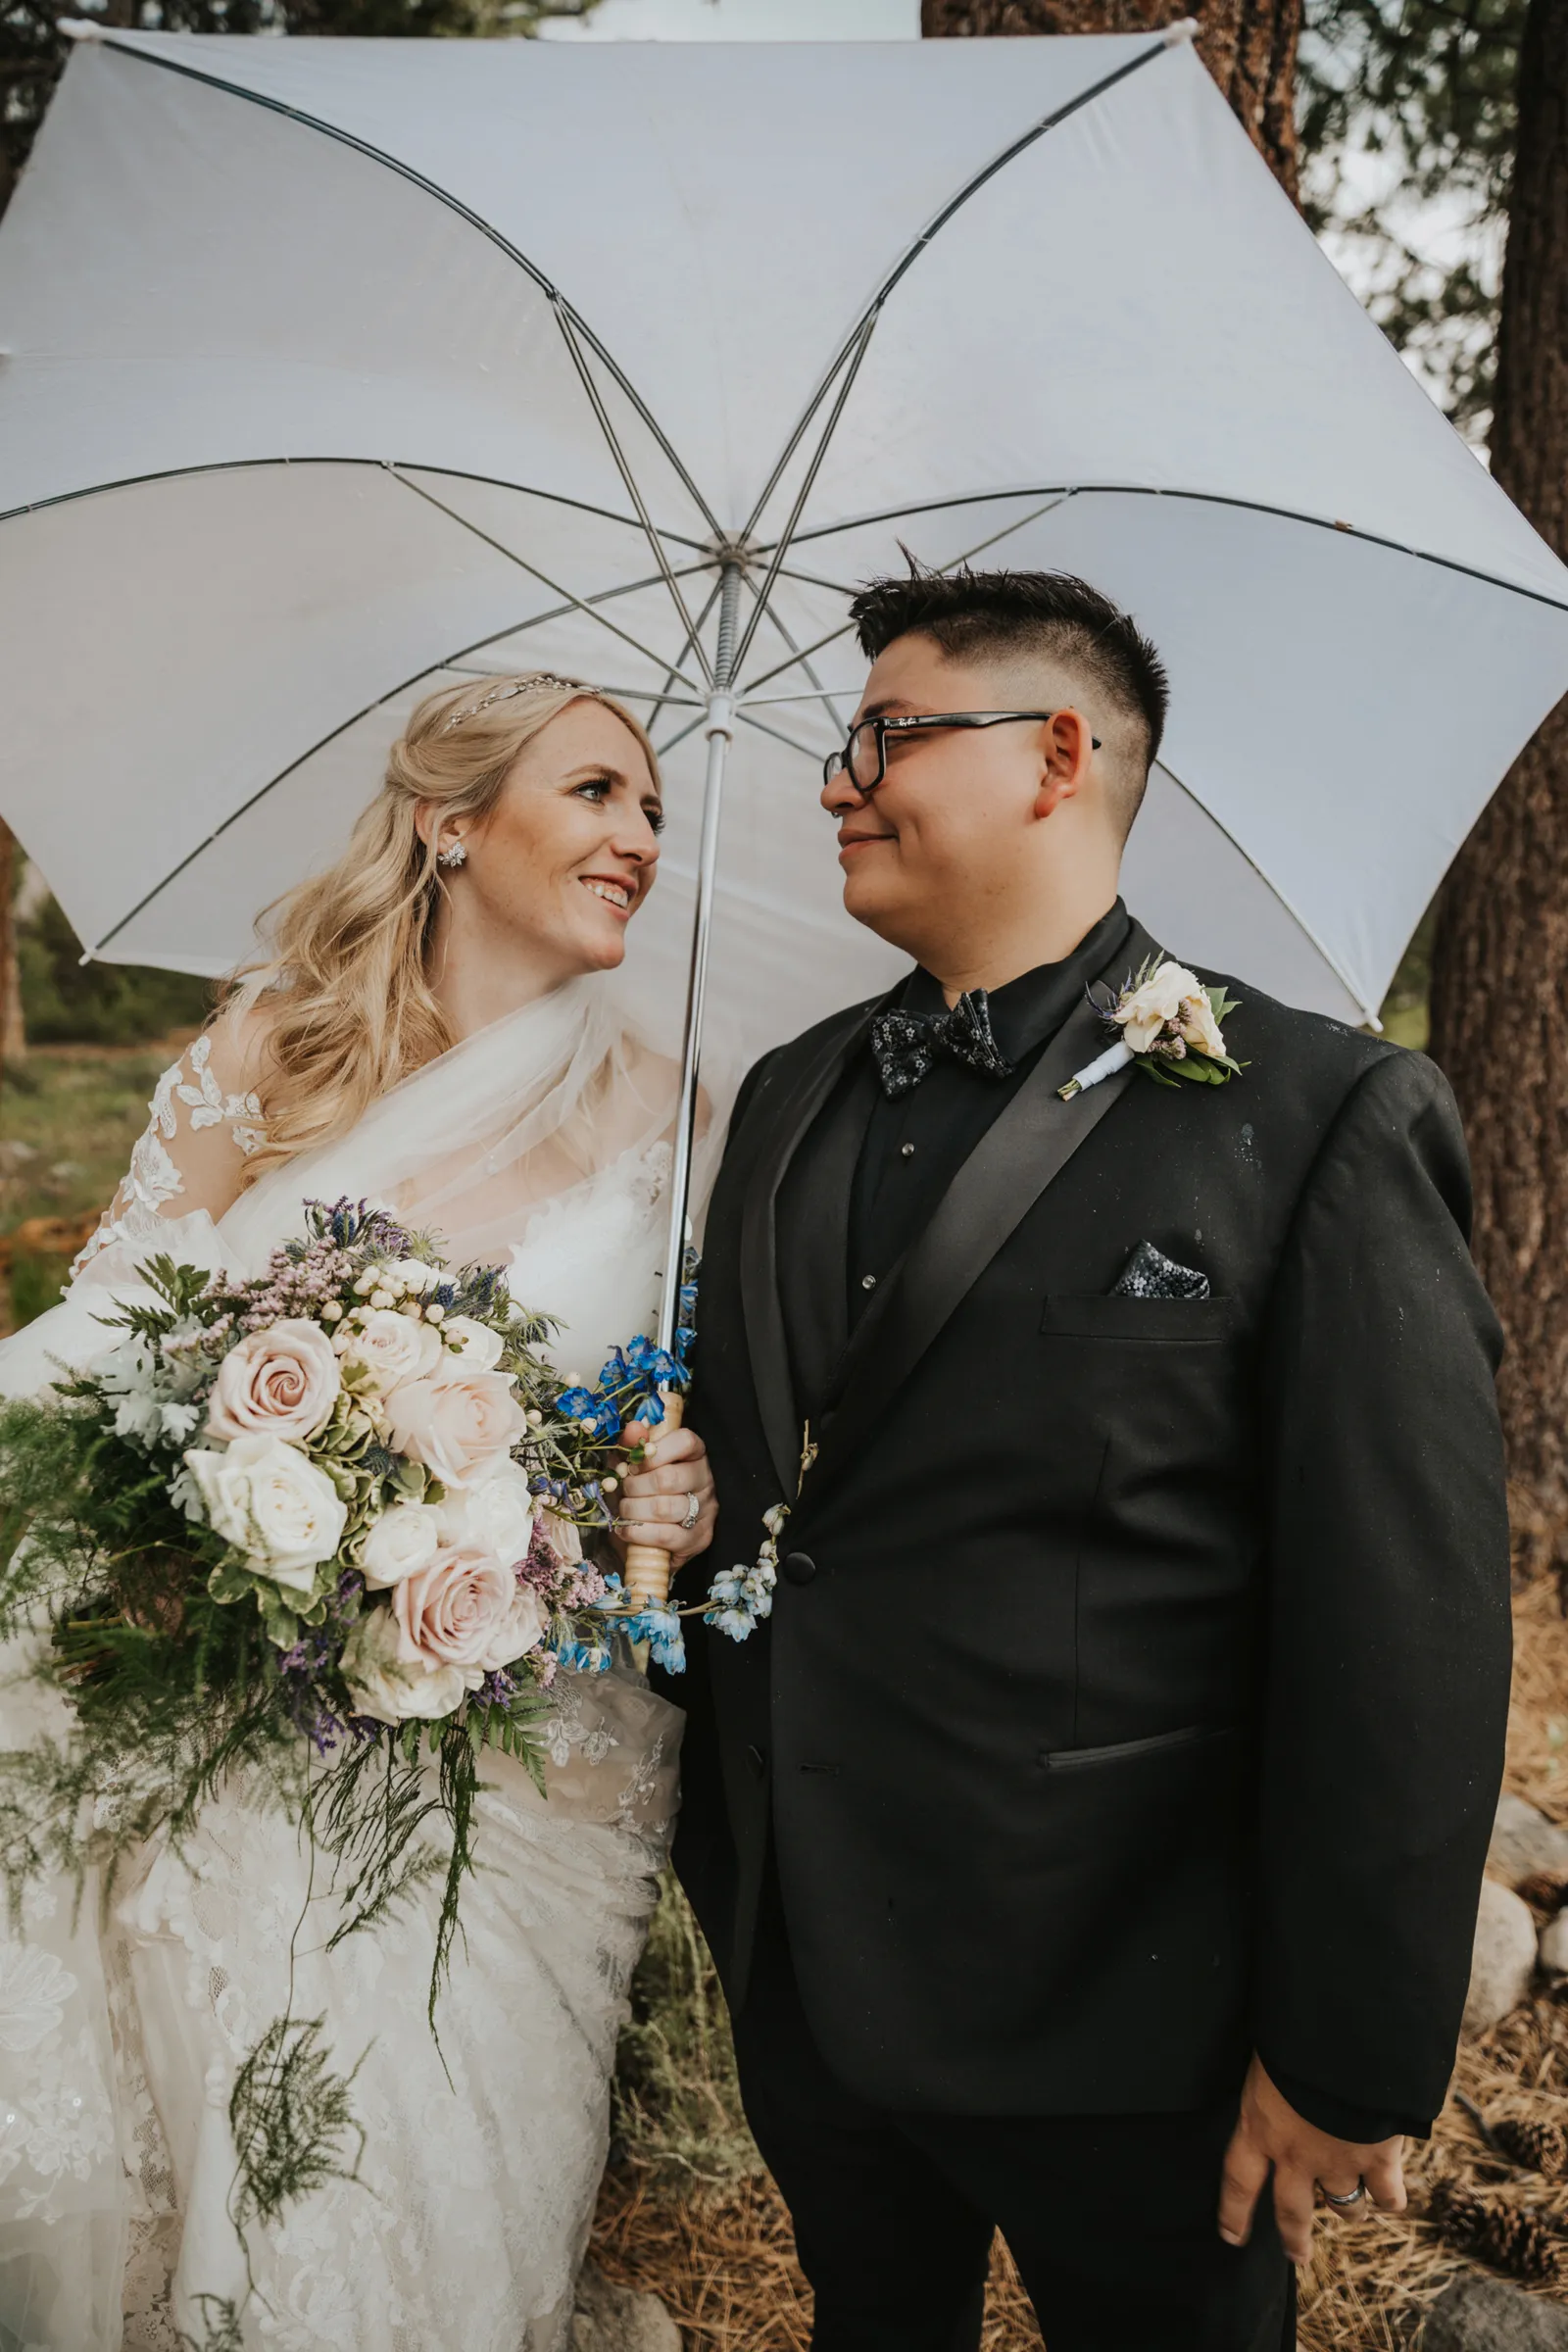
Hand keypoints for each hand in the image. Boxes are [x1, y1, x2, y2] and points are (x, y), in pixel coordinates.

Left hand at [611, 1419, 715, 1569]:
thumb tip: (632, 1429)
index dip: (655, 1450)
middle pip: (668, 1478)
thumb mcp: (634, 1467)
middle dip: (635, 1486)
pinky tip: (626, 1529)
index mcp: (695, 1455)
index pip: (685, 1441)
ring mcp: (705, 1511)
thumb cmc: (644, 1494)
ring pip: (664, 1507)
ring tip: (624, 1511)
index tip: (634, 1463)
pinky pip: (665, 1535)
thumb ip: (632, 1446)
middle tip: (624, 1490)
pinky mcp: (699, 1538)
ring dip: (633, 1510)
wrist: (651, 1540)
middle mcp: (706, 1481)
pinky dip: (637, 1533)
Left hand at [1218, 2054, 1405, 2264]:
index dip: (1234, 2213)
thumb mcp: (1267, 2058)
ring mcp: (1339, 2163)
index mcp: (1259, 2127)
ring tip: (1353, 2207)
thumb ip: (1272, 2085)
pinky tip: (1390, 2191)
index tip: (1231, 2236)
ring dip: (1349, 2208)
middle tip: (1297, 2255)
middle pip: (1292, 2212)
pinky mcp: (1379, 2160)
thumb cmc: (1297, 2034)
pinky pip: (1388, 2197)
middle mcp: (1296, 2156)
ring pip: (1345, 2208)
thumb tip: (1275, 2083)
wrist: (1346, 2037)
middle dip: (1294, 2237)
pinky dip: (1391, 2196)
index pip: (1238, 2181)